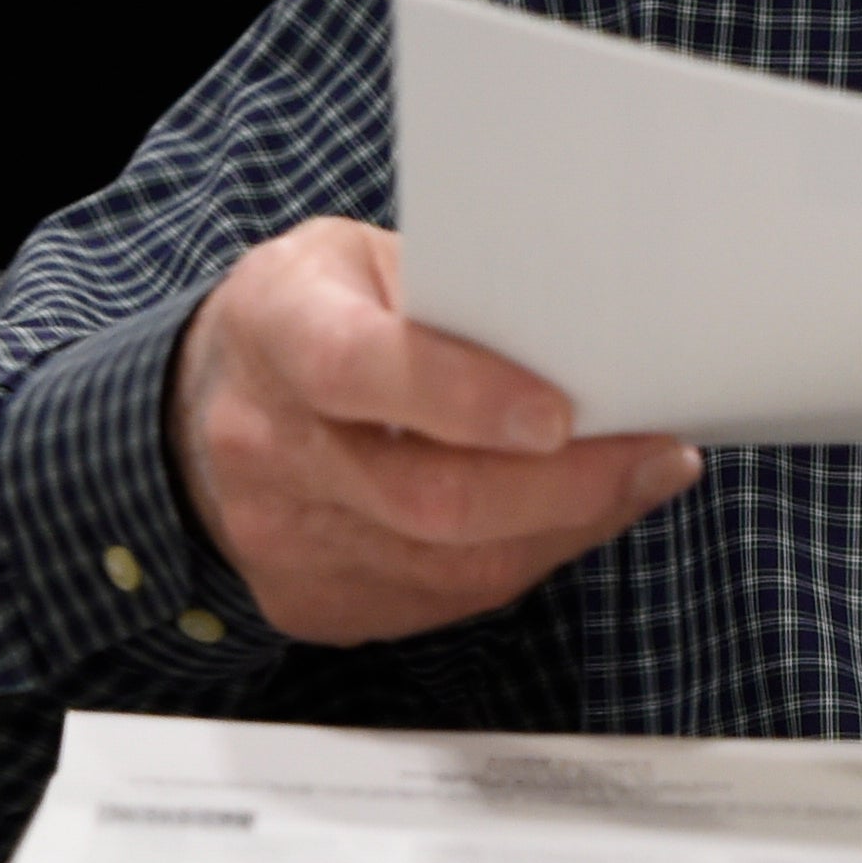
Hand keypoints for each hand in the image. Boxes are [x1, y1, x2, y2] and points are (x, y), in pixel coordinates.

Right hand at [168, 216, 701, 646]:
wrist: (207, 403)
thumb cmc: (316, 311)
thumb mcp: (364, 259)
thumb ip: (456, 296)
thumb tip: (591, 348)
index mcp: (277, 330)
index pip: (361, 371)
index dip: (463, 397)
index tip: (560, 413)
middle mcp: (267, 446)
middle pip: (427, 497)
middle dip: (563, 488)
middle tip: (654, 455)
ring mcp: (282, 539)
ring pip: (450, 566)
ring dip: (563, 528)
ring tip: (637, 479)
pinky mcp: (312, 602)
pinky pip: (442, 601)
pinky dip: (523, 559)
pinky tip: (567, 517)